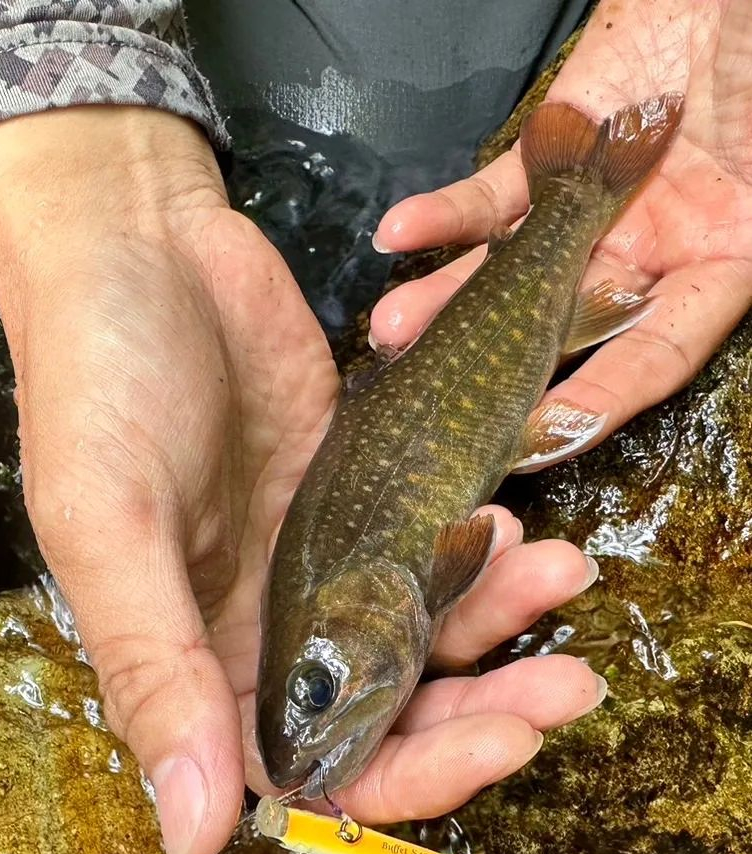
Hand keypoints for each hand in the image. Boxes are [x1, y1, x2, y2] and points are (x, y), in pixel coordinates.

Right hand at [0, 107, 604, 853]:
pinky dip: (480, 550)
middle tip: (566, 687)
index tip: (495, 747)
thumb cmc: (94, 383)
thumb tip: (195, 837)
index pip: (305, 771)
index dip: (402, 781)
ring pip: (420, 635)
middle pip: (383, 716)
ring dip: (497, 625)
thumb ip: (155, 670)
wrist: (136, 246)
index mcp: (191, 662)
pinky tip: (511, 522)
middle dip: (479, 714)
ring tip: (558, 573)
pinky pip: (429, 549)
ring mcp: (313, 563)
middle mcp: (257, 629)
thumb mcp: (108, 527)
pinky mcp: (356, 496)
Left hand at [372, 0, 751, 439]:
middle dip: (492, 364)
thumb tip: (704, 283)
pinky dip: (445, 214)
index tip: (539, 440)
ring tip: (391, 327)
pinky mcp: (550, 159)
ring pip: (510, 271)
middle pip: (560, 326)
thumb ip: (750, 230)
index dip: (600, 400)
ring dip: (447, 298)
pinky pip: (492, 195)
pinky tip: (397, 233)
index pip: (651, 356)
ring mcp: (590, 211)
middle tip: (434, 397)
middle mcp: (646, 253)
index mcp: (718, 267)